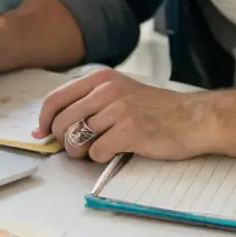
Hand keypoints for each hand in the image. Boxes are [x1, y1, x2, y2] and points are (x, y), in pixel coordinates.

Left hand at [34, 69, 212, 161]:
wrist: (193, 119)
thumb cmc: (155, 109)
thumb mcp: (120, 92)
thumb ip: (88, 102)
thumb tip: (49, 125)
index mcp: (101, 78)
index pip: (56, 98)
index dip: (44, 120)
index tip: (42, 134)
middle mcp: (107, 90)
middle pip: (62, 121)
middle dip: (62, 140)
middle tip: (75, 149)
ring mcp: (119, 109)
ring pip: (76, 138)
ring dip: (80, 152)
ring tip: (95, 150)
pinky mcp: (130, 131)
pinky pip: (96, 152)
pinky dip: (100, 158)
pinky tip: (114, 152)